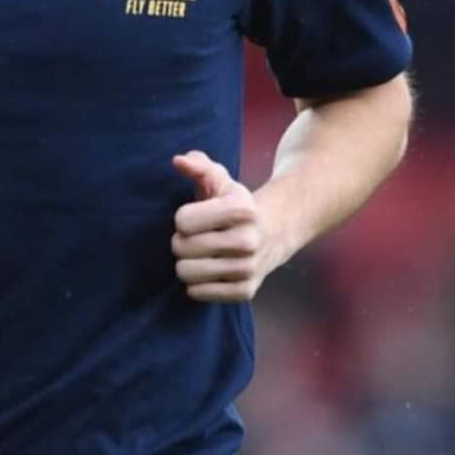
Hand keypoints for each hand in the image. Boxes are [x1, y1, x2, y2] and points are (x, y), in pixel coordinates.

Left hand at [171, 150, 272, 301]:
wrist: (275, 231)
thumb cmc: (235, 204)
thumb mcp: (221, 180)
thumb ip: (199, 166)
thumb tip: (178, 161)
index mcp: (242, 209)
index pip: (182, 221)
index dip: (183, 218)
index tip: (196, 217)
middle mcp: (248, 240)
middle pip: (181, 248)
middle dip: (181, 242)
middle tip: (196, 238)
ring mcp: (248, 268)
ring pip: (186, 273)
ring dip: (186, 264)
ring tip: (201, 255)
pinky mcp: (245, 291)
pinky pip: (197, 293)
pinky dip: (196, 285)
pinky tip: (209, 271)